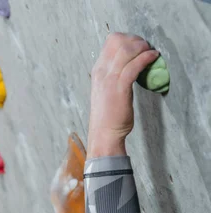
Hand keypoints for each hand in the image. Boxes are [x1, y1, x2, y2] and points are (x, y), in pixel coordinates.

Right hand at [87, 33, 158, 157]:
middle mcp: (102, 72)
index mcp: (98, 71)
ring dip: (143, 47)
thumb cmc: (107, 116)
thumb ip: (114, 76)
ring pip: (127, 50)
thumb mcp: (107, 90)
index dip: (128, 38)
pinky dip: (146, 58)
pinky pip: (134, 65)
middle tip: (147, 48)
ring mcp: (110, 79)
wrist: (104, 134)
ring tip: (151, 52)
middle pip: (118, 40)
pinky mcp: (120, 88)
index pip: (111, 41)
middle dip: (137, 40)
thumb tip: (130, 66)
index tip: (139, 46)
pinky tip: (153, 58)